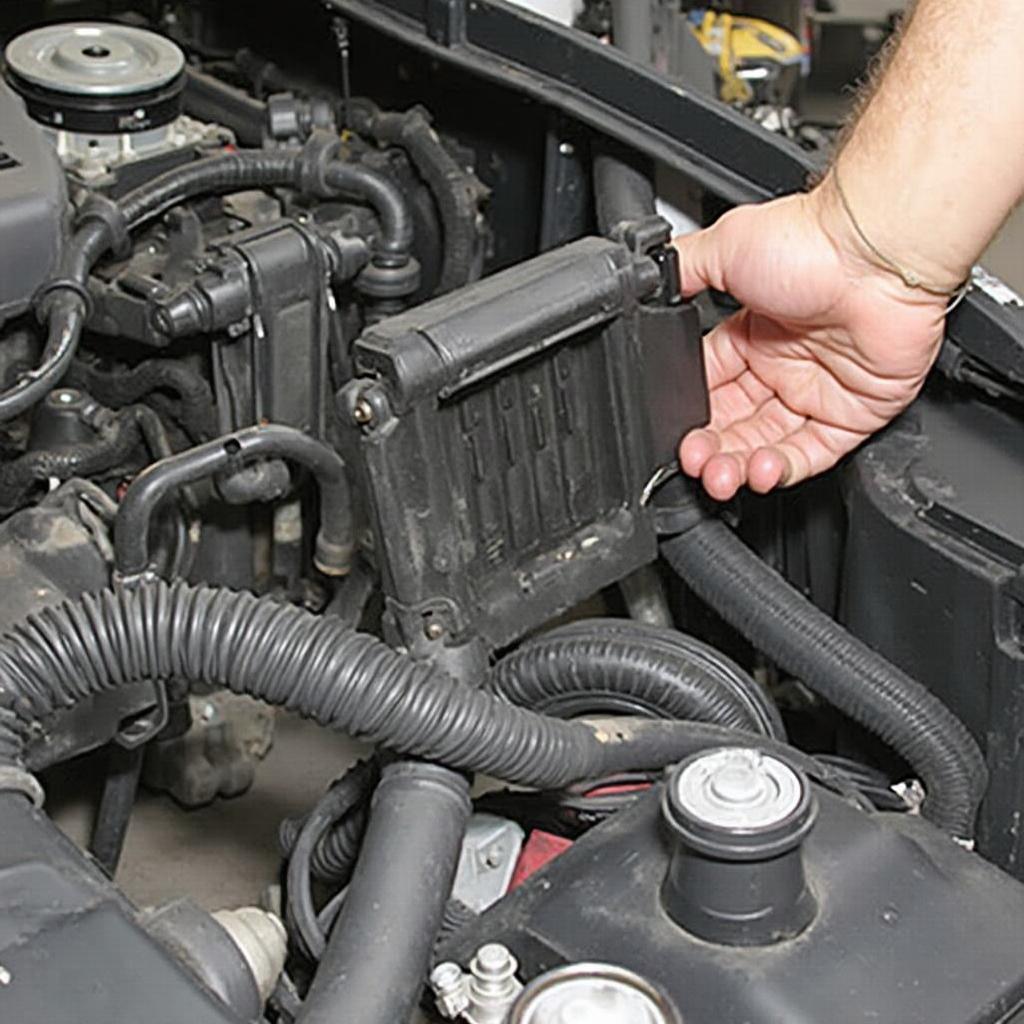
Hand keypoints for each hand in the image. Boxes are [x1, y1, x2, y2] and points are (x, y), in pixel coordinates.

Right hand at [672, 178, 947, 500]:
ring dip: (738, 466)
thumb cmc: (809, 243)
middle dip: (709, 450)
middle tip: (692, 462)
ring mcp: (818, 391)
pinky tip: (761, 470)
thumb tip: (648, 285)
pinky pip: (813, 454)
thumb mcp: (723, 248)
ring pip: (768, 445)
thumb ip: (682, 271)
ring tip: (719, 475)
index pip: (709, 389)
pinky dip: (784, 469)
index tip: (673, 434)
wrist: (874, 254)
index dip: (689, 416)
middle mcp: (783, 365)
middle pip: (734, 425)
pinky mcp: (853, 413)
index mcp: (751, 334)